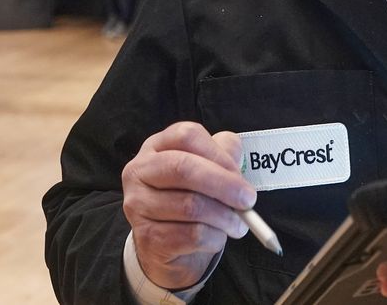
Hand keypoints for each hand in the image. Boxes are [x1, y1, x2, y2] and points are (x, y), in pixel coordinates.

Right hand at [121, 122, 254, 289]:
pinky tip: (216, 238)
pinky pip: (192, 235)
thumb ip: (222, 158)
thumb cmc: (190, 203)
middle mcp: (139, 172)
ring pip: (191, 206)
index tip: (239, 173)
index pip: (186, 136)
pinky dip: (215, 238)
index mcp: (156, 148)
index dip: (218, 154)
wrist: (167, 251)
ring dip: (225, 217)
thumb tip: (234, 160)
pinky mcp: (147, 238)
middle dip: (224, 184)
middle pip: (183, 168)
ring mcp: (138, 205)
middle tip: (248, 200)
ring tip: (237, 225)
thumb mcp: (207, 174)